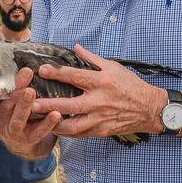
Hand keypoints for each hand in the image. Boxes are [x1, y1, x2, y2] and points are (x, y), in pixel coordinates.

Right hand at [0, 68, 60, 159]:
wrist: (23, 135)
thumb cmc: (13, 107)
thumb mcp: (6, 96)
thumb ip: (8, 83)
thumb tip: (19, 58)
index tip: (0, 84)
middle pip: (5, 106)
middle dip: (15, 90)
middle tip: (26, 74)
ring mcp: (13, 132)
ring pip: (18, 119)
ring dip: (25, 105)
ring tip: (32, 91)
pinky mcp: (29, 139)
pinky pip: (38, 131)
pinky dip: (47, 123)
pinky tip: (55, 114)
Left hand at [31, 44, 162, 137]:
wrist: (150, 109)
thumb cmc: (131, 85)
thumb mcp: (113, 67)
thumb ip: (92, 58)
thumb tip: (76, 47)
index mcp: (101, 82)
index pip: (75, 77)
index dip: (57, 73)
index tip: (41, 70)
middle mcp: (99, 101)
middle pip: (69, 105)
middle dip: (48, 105)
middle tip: (31, 104)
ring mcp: (99, 119)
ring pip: (72, 125)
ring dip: (53, 124)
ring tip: (38, 121)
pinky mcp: (101, 131)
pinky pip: (80, 134)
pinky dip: (66, 132)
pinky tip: (54, 129)